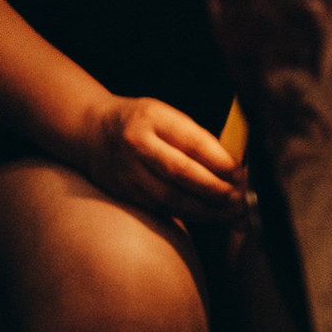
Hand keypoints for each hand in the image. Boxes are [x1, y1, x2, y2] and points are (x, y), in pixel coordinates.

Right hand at [76, 95, 245, 221]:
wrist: (90, 130)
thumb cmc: (142, 122)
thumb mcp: (167, 116)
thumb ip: (195, 138)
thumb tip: (234, 166)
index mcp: (152, 118)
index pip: (191, 142)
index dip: (219, 161)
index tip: (242, 174)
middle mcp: (136, 144)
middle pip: (179, 171)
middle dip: (213, 189)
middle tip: (239, 199)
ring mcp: (125, 170)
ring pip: (168, 196)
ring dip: (203, 209)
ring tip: (230, 214)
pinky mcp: (121, 192)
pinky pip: (159, 207)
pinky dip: (187, 213)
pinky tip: (208, 216)